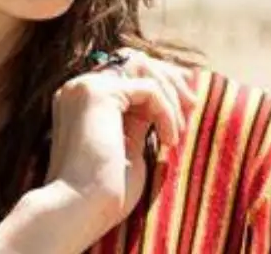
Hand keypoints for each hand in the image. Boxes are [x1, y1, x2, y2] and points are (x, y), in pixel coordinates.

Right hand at [44, 48, 197, 237]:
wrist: (78, 209)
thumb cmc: (104, 192)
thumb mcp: (128, 147)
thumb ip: (139, 120)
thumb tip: (164, 101)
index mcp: (81, 101)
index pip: (126, 72)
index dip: (160, 83)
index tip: (185, 107)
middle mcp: (79, 88)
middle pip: (136, 61)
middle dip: (170, 81)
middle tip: (192, 108)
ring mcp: (85, 87)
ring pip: (143, 68)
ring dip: (170, 96)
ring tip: (177, 133)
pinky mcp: (98, 94)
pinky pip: (149, 90)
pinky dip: (166, 112)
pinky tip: (168, 141)